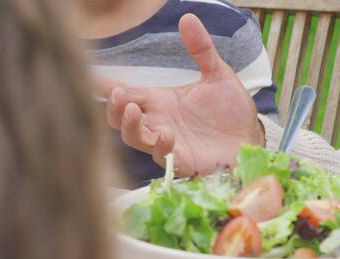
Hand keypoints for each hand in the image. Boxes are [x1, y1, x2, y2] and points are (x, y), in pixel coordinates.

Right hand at [96, 14, 264, 176]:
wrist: (252, 138)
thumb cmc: (231, 111)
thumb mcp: (217, 74)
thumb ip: (201, 49)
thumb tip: (187, 17)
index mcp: (161, 101)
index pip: (128, 91)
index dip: (105, 84)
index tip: (87, 74)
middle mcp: (158, 121)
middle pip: (121, 117)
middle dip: (114, 106)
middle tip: (117, 93)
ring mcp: (167, 142)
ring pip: (134, 137)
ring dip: (129, 125)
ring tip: (133, 109)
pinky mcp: (181, 160)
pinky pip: (162, 156)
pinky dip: (160, 146)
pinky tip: (166, 134)